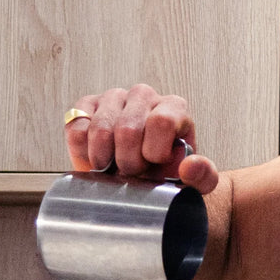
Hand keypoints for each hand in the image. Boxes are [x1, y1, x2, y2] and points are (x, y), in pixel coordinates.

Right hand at [64, 83, 218, 193]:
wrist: (142, 178)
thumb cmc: (170, 176)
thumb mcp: (195, 183)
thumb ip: (203, 176)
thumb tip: (190, 166)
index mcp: (174, 108)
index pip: (161, 121)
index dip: (153, 152)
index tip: (153, 166)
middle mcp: (144, 96)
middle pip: (128, 128)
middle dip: (128, 162)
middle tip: (132, 173)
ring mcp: (114, 98)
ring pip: (100, 128)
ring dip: (105, 159)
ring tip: (115, 169)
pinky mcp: (86, 106)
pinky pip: (76, 127)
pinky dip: (83, 152)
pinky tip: (96, 160)